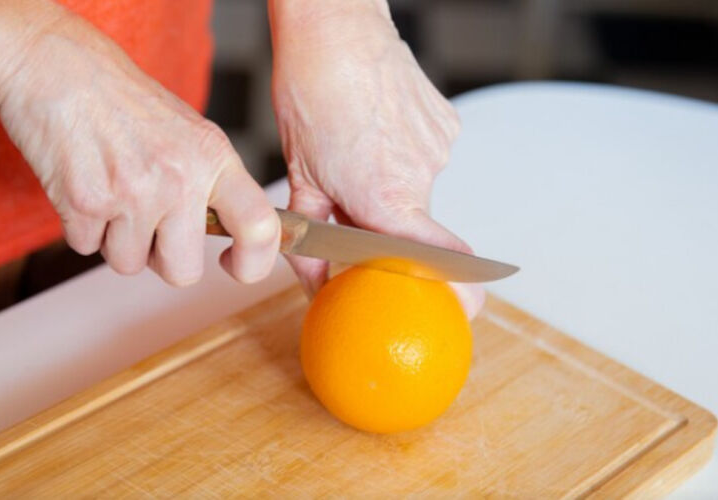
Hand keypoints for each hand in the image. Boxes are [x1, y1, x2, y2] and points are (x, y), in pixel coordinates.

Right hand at [0, 7, 279, 284]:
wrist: (52, 62)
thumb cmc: (119, 94)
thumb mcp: (187, 128)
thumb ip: (208, 179)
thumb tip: (223, 230)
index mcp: (212, 157)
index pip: (259, 227)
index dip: (254, 263)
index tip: (235, 264)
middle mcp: (178, 179)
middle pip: (183, 272)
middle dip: (161, 259)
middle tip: (148, 227)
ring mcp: (132, 194)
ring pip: (128, 264)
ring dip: (115, 240)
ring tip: (109, 191)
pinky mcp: (84, 203)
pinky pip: (85, 247)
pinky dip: (81, 226)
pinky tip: (82, 183)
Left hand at [270, 3, 483, 316]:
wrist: (336, 30)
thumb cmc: (310, 95)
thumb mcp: (300, 178)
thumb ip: (310, 243)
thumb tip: (318, 286)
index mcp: (385, 198)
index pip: (436, 259)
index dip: (456, 289)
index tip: (463, 307)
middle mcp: (422, 176)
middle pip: (414, 226)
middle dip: (385, 223)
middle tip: (351, 192)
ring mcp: (439, 148)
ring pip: (418, 189)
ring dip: (392, 185)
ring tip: (359, 149)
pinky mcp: (447, 125)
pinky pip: (428, 157)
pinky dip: (404, 155)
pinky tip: (379, 131)